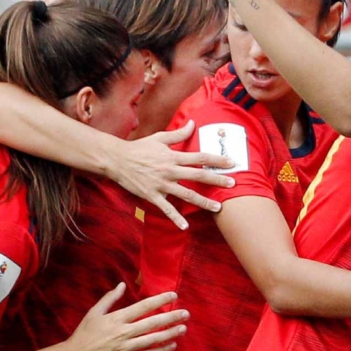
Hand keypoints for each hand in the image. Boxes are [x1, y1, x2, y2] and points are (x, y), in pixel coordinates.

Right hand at [65, 284, 188, 350]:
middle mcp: (124, 333)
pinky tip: (172, 345)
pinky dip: (161, 350)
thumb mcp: (94, 313)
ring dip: (170, 334)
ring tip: (183, 328)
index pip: (143, 306)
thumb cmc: (84, 334)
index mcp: (117, 319)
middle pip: (153, 323)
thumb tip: (122, 284)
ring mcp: (126, 348)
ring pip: (153, 340)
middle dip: (171, 317)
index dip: (160, 299)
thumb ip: (109, 298)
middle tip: (186, 313)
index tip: (173, 294)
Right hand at [109, 120, 236, 229]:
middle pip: (198, 176)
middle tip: (233, 184)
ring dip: (204, 202)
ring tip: (218, 208)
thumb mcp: (159, 138)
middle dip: (217, 180)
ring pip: (187, 195)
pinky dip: (176, 218)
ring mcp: (162, 185)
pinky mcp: (152, 196)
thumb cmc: (139, 148)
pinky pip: (167, 209)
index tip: (231, 163)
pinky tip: (186, 227)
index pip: (200, 158)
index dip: (217, 160)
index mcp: (173, 157)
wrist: (117, 160)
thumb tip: (192, 123)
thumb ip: (178, 134)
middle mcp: (170, 171)